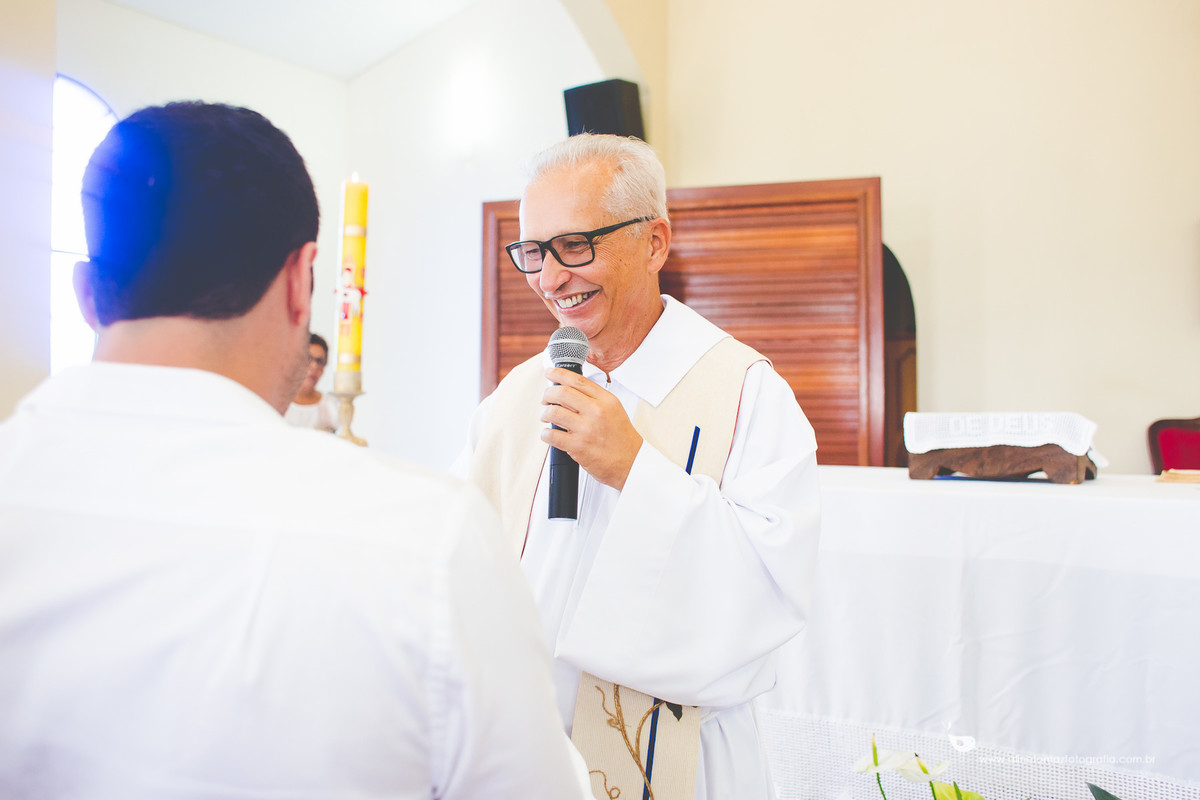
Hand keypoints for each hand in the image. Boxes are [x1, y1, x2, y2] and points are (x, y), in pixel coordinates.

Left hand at [540, 367, 642, 490]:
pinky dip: (545, 434)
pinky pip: (552, 435)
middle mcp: (596, 412)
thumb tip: (571, 390)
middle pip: (562, 393)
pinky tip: (549, 434)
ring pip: (553, 412)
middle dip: (548, 394)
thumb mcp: (615, 410)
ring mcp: (586, 429)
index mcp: (606, 400)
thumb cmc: (622, 439)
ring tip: (546, 417)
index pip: (577, 380)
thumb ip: (595, 399)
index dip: (559, 374)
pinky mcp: (578, 446)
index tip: (550, 373)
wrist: (631, 463)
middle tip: (545, 399)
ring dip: (544, 413)